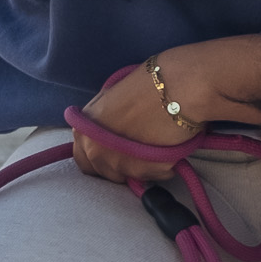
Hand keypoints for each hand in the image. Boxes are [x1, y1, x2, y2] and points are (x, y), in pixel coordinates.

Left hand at [71, 36, 260, 184]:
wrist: (177, 86)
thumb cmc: (146, 83)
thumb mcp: (109, 100)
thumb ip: (100, 123)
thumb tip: (102, 135)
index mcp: (83, 129)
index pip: (82, 161)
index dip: (98, 158)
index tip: (113, 154)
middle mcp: (94, 149)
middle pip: (104, 174)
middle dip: (118, 166)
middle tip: (138, 152)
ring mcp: (118, 164)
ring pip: (129, 178)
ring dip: (140, 167)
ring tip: (155, 148)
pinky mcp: (143, 173)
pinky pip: (153, 177)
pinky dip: (162, 168)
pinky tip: (169, 149)